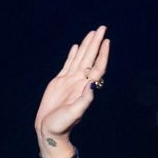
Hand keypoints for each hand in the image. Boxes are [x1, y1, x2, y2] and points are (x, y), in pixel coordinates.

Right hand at [35, 27, 108, 155]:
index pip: (97, 67)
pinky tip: (77, 46)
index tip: (107, 41)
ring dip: (87, 45)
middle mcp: (80, 82)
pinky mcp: (60, 81)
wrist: (50, 130)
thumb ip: (84, 101)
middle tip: (102, 27)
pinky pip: (69, 64)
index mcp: (85, 88)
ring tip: (91, 32)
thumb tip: (92, 86)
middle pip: (90, 58)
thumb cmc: (62, 125)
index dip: (102, 54)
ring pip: (80, 58)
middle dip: (96, 43)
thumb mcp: (74, 113)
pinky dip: (73, 54)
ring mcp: (70, 81)